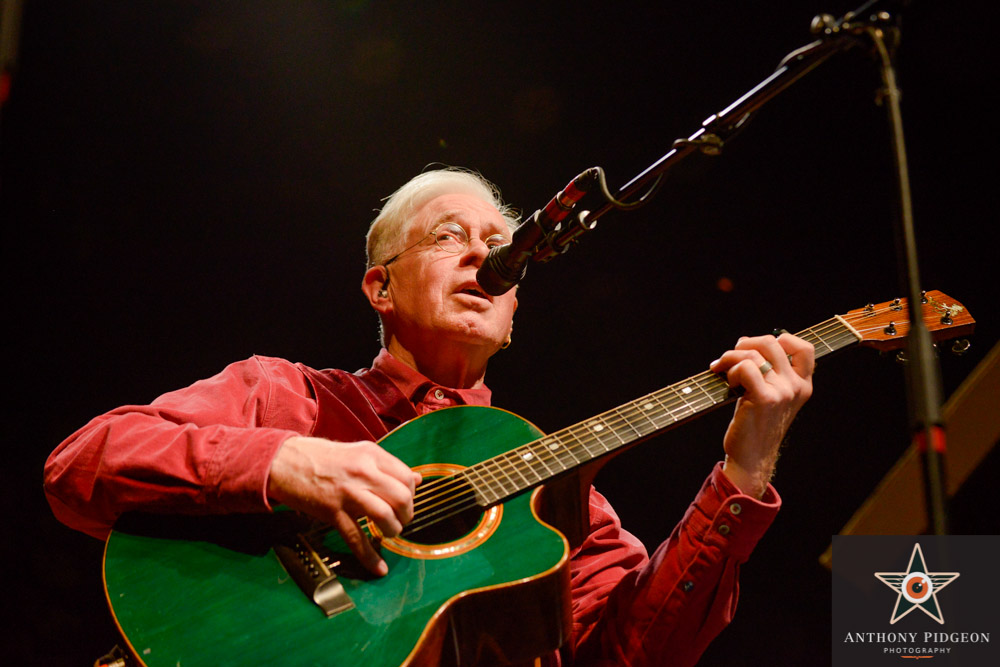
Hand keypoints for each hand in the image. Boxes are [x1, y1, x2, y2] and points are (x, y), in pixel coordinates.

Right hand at [266, 436, 421, 575]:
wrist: (283, 462)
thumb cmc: (320, 456)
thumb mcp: (357, 451)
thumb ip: (386, 465)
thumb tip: (416, 479)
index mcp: (371, 454)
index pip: (407, 476)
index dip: (412, 493)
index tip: (405, 502)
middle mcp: (363, 471)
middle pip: (402, 497)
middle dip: (407, 514)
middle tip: (401, 519)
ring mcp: (348, 492)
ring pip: (385, 516)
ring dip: (393, 530)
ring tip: (389, 532)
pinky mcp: (333, 512)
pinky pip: (357, 538)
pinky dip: (370, 557)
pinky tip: (378, 568)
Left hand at [709, 333, 813, 497]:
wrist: (752, 457)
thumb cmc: (756, 425)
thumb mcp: (773, 397)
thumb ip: (771, 373)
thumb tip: (747, 344)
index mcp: (802, 385)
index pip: (804, 348)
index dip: (782, 339)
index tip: (759, 350)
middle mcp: (796, 387)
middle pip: (772, 342)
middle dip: (745, 344)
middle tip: (730, 357)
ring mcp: (782, 392)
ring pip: (754, 354)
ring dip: (730, 357)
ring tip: (723, 371)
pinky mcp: (765, 398)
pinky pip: (745, 367)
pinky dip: (730, 369)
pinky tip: (728, 383)